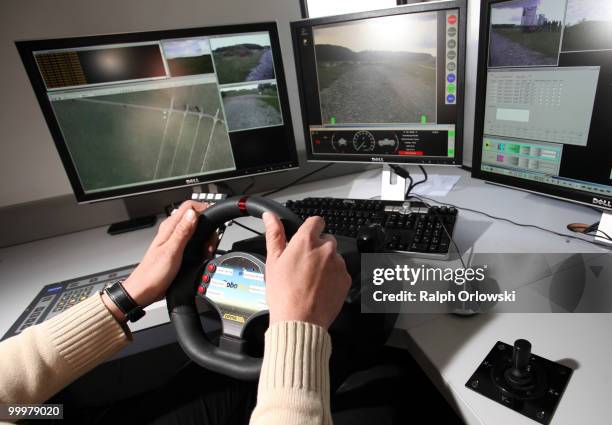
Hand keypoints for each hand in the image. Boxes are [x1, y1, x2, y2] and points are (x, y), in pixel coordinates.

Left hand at [103, 201, 215, 321]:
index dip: (204, 209)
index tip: (213, 222)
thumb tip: (193, 214)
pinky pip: (193, 241)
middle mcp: (172, 230)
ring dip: (204, 238)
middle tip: (209, 243)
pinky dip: (200, 246)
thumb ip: (183, 231)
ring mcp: (175, 240)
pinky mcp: (178, 249)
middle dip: (207, 228)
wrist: (144, 290)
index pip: (189, 206)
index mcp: (169, 227)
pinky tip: (200, 255)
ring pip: (196, 229)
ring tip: (206, 250)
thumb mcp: (171, 252)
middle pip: (195, 217)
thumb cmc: (153, 274)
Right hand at [262, 212, 350, 329]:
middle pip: (326, 239)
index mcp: (306, 241)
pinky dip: (333, 277)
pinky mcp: (346, 278)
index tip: (306, 239)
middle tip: (304, 265)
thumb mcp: (273, 261)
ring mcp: (338, 264)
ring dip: (326, 263)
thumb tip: (270, 218)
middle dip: (317, 248)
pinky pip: (340, 272)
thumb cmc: (284, 294)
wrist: (300, 321)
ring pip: (334, 256)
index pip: (316, 221)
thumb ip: (274, 234)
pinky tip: (320, 288)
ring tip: (311, 280)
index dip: (310, 229)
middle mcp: (326, 249)